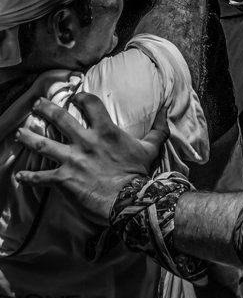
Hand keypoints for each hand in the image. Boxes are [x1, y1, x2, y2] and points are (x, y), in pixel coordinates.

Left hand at [14, 93, 167, 224]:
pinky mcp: (63, 179)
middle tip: (37, 104)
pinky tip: (20, 175)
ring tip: (19, 133)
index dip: (80, 97)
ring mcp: (72, 160)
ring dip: (29, 138)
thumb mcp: (151, 148)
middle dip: (46, 109)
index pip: (89, 104)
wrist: (128, 201)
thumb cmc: (139, 174)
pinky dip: (29, 177)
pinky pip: (41, 177)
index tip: (74, 97)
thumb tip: (167, 110)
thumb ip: (158, 128)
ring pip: (43, 144)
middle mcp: (85, 141)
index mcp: (105, 130)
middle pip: (60, 119)